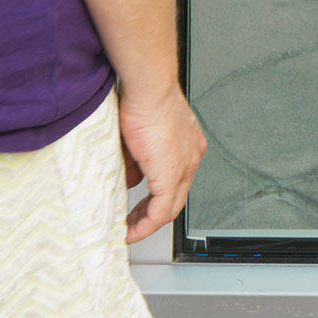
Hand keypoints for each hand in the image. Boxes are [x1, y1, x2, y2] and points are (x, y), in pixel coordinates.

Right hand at [118, 85, 206, 241]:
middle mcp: (192, 155)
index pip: (175, 177)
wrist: (149, 86)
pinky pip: (161, 212)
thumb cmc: (143, 96)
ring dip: (147, 221)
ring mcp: (186, 166)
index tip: (141, 202)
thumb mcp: (138, 132)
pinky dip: (145, 225)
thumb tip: (125, 177)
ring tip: (129, 228)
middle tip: (133, 221)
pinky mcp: (172, 175)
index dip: (156, 194)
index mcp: (187, 142)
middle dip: (151, 213)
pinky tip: (131, 231)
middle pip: (175, 196)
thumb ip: (135, 158)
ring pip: (170, 206)